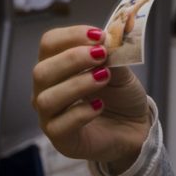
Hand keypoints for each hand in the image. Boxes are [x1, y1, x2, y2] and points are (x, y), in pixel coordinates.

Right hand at [32, 25, 150, 171]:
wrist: (134, 127)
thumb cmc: (121, 96)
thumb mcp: (121, 71)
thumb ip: (111, 57)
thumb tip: (105, 42)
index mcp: (58, 66)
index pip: (49, 44)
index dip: (71, 36)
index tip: (98, 35)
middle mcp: (47, 90)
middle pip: (41, 71)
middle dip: (72, 59)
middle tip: (101, 55)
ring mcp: (50, 116)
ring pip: (46, 99)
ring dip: (77, 84)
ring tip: (104, 78)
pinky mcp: (61, 139)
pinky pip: (60, 125)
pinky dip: (81, 112)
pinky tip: (100, 105)